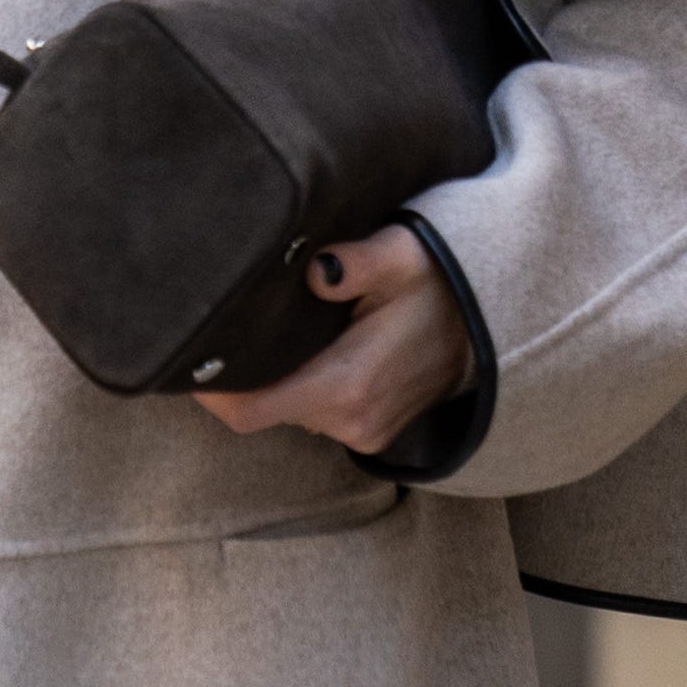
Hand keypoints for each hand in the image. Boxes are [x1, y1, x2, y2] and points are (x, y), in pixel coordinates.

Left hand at [193, 225, 476, 454]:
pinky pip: (315, 412)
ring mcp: (361, 431)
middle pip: (263, 408)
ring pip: (289, 410)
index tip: (187, 358)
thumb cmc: (445, 282)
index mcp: (346, 384)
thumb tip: (315, 269)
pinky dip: (304, 384)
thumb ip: (356, 262)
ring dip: (277, 376)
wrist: (498, 325)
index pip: (248, 411)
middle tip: (225, 322)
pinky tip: (309, 347)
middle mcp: (349, 420)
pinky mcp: (370, 431)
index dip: (209, 392)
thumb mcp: (403, 255)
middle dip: (244, 372)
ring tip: (271, 328)